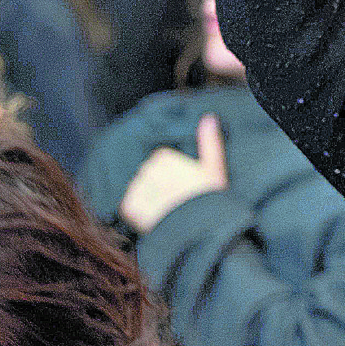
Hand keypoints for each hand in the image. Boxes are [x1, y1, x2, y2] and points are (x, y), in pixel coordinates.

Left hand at [119, 113, 228, 234]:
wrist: (200, 229)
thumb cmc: (210, 198)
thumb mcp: (215, 167)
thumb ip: (209, 141)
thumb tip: (208, 117)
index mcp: (165, 157)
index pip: (161, 160)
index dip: (172, 174)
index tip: (184, 185)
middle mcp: (148, 170)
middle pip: (148, 175)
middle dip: (159, 185)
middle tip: (176, 200)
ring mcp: (138, 189)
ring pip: (138, 190)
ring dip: (148, 199)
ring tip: (166, 211)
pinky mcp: (130, 208)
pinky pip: (129, 206)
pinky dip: (138, 213)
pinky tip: (155, 218)